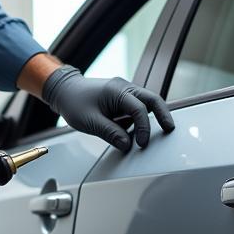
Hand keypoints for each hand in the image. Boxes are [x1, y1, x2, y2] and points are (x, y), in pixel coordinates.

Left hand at [42, 65, 174, 152]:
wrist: (64, 90)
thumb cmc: (74, 102)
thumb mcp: (90, 122)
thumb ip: (111, 133)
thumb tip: (127, 145)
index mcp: (117, 91)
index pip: (139, 109)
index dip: (144, 128)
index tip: (141, 144)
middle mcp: (125, 88)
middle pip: (153, 99)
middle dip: (164, 115)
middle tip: (170, 129)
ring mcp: (125, 92)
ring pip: (147, 103)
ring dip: (151, 118)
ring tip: (147, 136)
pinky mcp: (123, 99)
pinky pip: (137, 108)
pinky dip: (139, 120)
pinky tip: (133, 132)